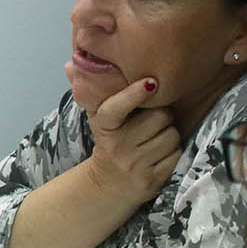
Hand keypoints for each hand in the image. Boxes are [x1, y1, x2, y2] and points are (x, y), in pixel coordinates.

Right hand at [82, 78, 181, 205]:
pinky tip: (160, 155)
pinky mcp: (151, 179)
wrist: (108, 183)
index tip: (150, 83)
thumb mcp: (97, 117)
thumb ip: (91, 90)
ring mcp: (134, 164)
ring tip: (155, 139)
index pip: (116, 107)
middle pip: (159, 117)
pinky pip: (176, 155)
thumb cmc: (110, 141)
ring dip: (170, 135)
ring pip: (171, 136)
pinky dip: (174, 153)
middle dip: (162, 117)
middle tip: (153, 121)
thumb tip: (70, 63)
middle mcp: (117, 146)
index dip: (133, 94)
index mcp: (103, 126)